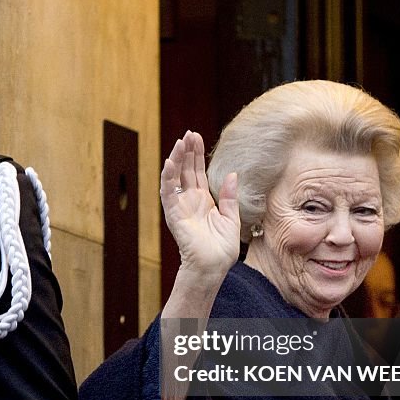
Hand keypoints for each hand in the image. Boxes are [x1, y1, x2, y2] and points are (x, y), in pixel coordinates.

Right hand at [160, 131, 239, 279]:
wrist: (213, 267)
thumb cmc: (222, 249)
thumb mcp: (231, 219)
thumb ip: (230, 197)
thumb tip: (232, 174)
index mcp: (203, 200)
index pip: (197, 172)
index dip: (197, 155)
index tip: (197, 137)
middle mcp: (189, 201)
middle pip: (186, 170)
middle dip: (187, 151)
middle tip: (189, 133)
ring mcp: (180, 206)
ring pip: (175, 177)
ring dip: (176, 159)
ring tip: (180, 142)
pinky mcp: (174, 214)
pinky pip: (168, 193)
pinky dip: (167, 178)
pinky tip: (170, 162)